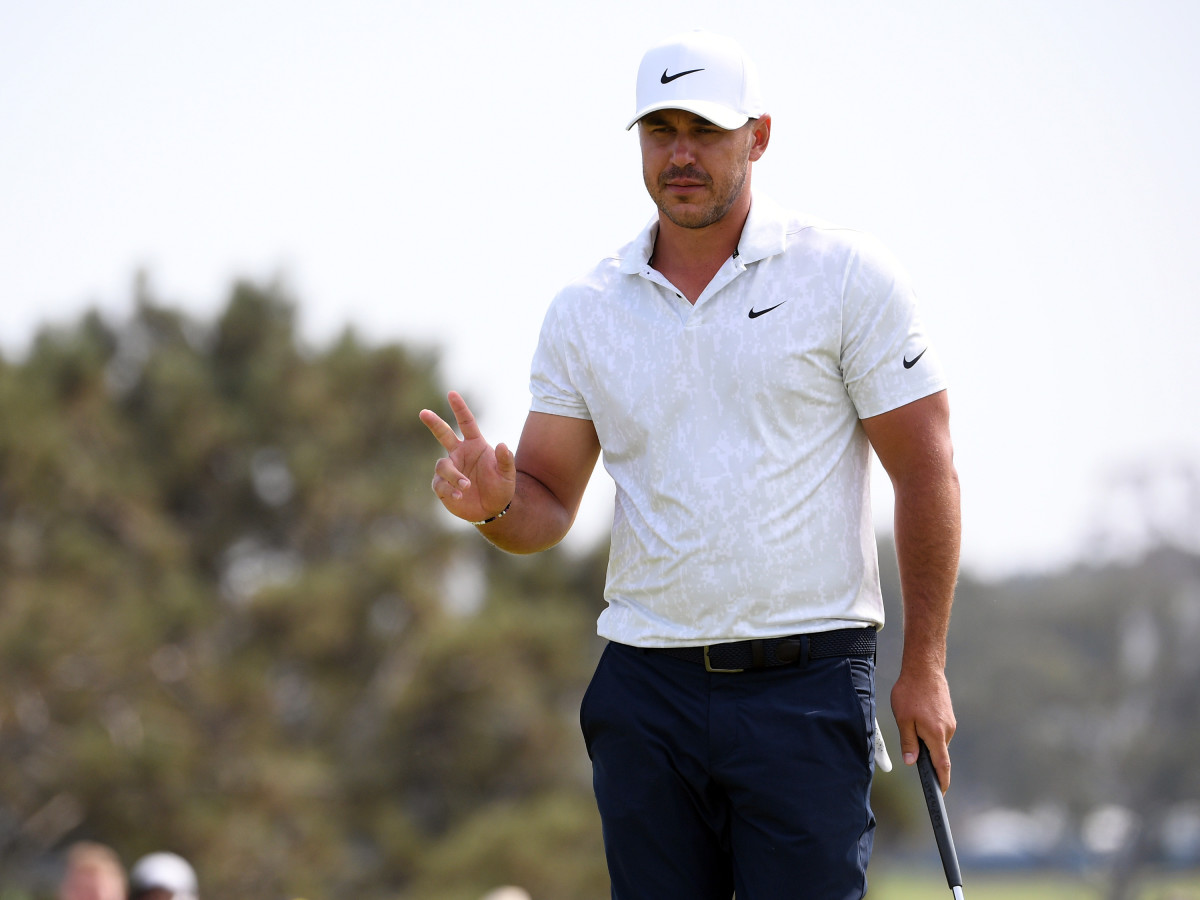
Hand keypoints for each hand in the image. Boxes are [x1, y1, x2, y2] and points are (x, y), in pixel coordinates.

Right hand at [419, 391, 515, 523]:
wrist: (492, 509)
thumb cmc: (501, 487)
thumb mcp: (508, 474)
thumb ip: (506, 460)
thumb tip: (503, 444)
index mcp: (475, 445)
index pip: (466, 423)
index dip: (460, 409)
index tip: (451, 394)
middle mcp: (459, 454)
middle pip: (443, 434)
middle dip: (433, 423)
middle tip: (423, 412)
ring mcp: (450, 469)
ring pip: (443, 466)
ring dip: (454, 476)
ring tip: (466, 487)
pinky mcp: (443, 486)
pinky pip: (440, 484)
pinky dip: (449, 489)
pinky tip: (459, 496)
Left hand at [891, 664, 955, 791]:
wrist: (924, 668)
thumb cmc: (910, 692)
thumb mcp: (903, 719)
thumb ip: (908, 742)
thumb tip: (912, 762)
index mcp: (936, 734)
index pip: (942, 765)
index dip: (942, 781)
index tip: (940, 794)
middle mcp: (947, 730)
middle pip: (938, 753)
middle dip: (926, 755)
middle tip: (911, 749)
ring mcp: (950, 722)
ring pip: (937, 740)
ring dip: (925, 739)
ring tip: (911, 722)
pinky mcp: (948, 715)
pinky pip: (939, 730)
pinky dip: (928, 731)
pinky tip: (918, 717)